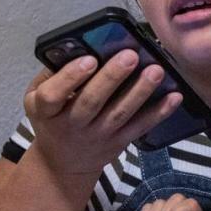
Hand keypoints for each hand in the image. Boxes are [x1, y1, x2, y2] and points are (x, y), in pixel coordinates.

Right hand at [24, 51, 182, 174]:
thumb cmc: (52, 120)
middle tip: (130, 56)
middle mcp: (72, 125)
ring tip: (156, 70)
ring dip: (140, 91)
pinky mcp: (119, 142)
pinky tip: (174, 97)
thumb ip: (51, 76)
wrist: (62, 164)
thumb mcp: (36, 100)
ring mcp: (98, 135)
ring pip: (120, 113)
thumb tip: (76, 47)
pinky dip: (159, 113)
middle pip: (92, 102)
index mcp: (46, 111)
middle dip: (112, 78)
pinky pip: (140, 127)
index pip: (53, 96)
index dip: (70, 78)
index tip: (89, 60)